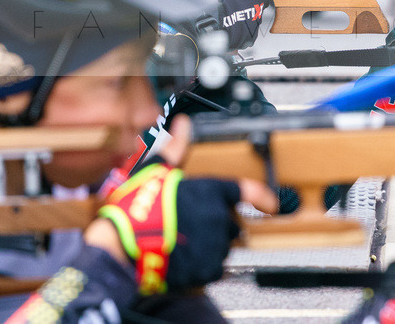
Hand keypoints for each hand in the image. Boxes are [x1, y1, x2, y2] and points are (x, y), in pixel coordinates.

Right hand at [88, 119, 277, 293]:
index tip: (271, 203)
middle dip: (217, 225)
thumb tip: (182, 124)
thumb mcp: (155, 169)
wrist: (123, 246)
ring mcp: (216, 245)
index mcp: (211, 191)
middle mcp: (220, 218)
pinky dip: (203, 266)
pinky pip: (214, 269)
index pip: (247, 190)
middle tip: (192, 226)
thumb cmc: (137, 207)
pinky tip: (183, 260)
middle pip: (231, 223)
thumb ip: (175, 148)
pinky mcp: (208, 270)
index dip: (263, 197)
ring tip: (183, 243)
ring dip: (210, 246)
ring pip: (223, 246)